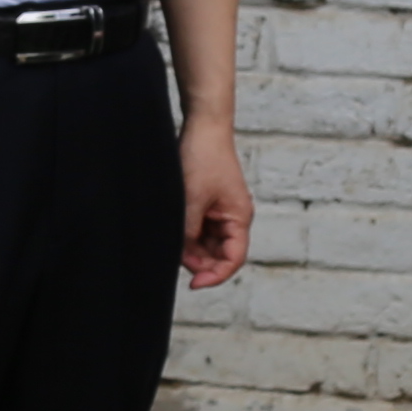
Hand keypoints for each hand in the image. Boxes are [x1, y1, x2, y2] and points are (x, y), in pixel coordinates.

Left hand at [177, 119, 254, 290]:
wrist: (203, 127)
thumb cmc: (205, 157)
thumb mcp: (192, 199)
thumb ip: (188, 230)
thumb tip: (181, 254)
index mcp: (239, 218)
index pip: (233, 259)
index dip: (215, 275)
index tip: (194, 283)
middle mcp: (233, 218)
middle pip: (219, 255)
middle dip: (199, 262)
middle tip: (175, 258)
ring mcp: (219, 212)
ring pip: (206, 244)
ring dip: (190, 249)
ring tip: (172, 243)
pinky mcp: (207, 205)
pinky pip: (198, 230)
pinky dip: (186, 235)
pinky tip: (172, 233)